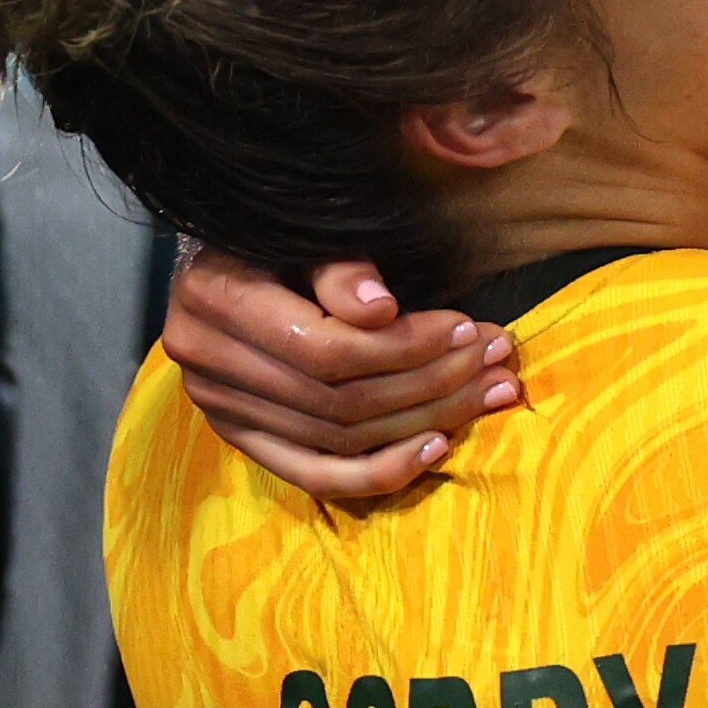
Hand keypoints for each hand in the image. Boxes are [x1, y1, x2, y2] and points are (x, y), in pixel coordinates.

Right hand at [160, 248, 515, 499]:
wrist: (231, 263)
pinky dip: (380, 471)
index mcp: (216, 302)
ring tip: (491, 392)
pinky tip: (437, 448)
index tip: (468, 328)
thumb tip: (382, 310)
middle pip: (340, 400)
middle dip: (433, 382)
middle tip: (498, 359)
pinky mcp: (244, 443)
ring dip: (426, 420)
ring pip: (339, 439)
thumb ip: (338, 267)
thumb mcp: (307, 230)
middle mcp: (209, 368)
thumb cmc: (281, 236)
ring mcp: (223, 414)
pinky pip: (315, 477)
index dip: (406, 347)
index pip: (326, 351)